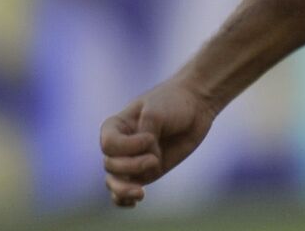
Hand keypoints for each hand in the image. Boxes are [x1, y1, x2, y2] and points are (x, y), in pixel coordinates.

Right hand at [99, 79, 217, 206]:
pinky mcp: (147, 172)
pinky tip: (133, 202)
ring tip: (140, 193)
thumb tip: (148, 162)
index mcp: (117, 125)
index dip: (127, 147)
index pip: (108, 144)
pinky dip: (124, 199)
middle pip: (110, 165)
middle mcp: (121, 144)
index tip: (150, 138)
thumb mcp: (156, 113)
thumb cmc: (173, 102)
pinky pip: (126, 190)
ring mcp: (133, 159)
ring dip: (124, 189)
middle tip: (155, 159)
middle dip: (132, 166)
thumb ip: (146, 135)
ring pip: (114, 182)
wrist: (196, 105)